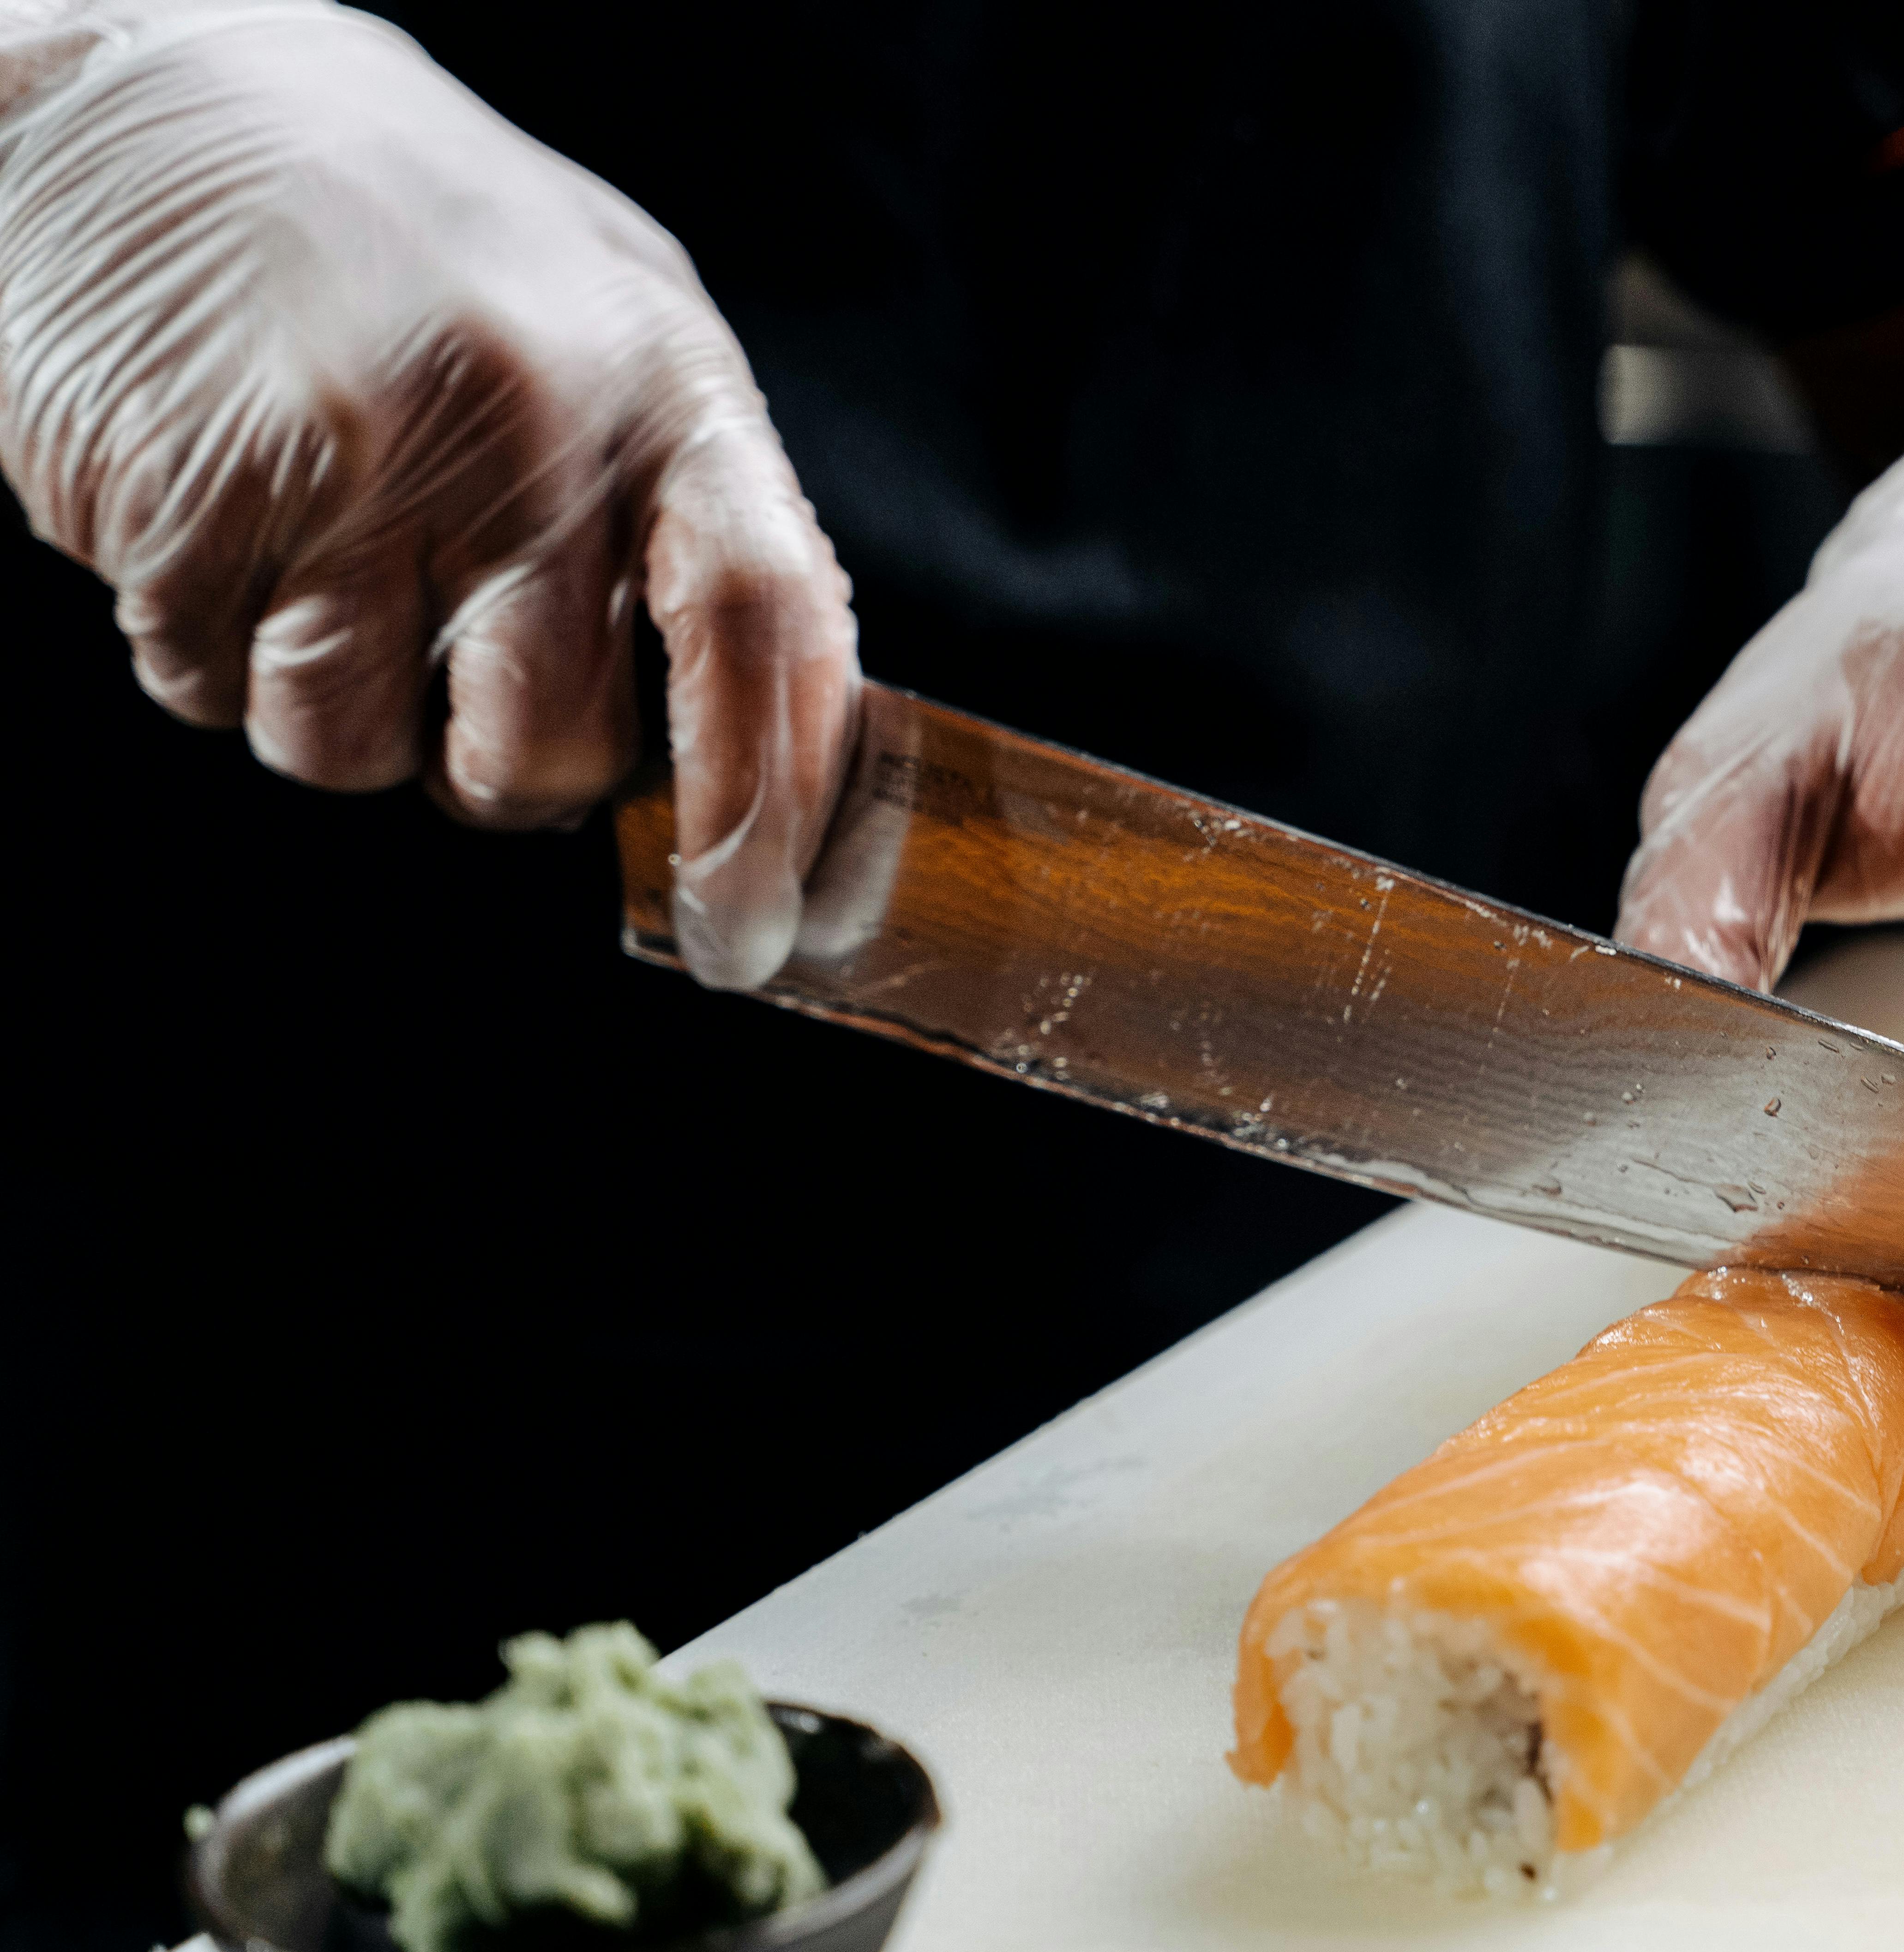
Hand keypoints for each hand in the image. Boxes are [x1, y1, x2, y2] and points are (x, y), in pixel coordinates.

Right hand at [0, 0, 854, 986]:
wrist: (157, 85)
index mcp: (658, 382)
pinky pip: (217, 694)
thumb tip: (759, 751)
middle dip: (498, 772)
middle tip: (446, 667)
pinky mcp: (191, 504)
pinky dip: (210, 653)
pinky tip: (220, 520)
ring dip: (337, 709)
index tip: (752, 938)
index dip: (770, 811)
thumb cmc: (410, 232)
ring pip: (362, 752)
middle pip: (553, 749)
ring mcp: (352, 465)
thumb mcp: (602, 325)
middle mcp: (525, 424)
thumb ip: (681, 523)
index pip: (765, 630)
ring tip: (315, 551)